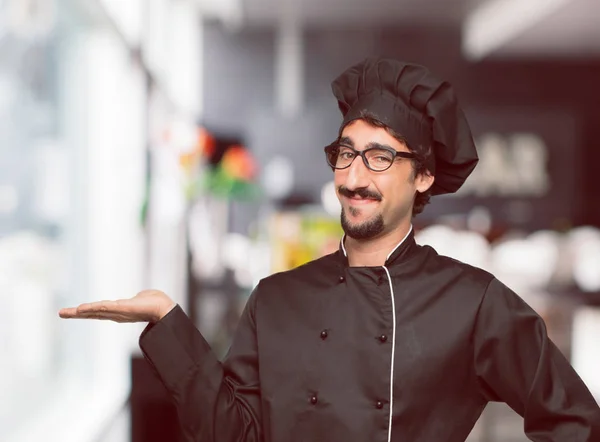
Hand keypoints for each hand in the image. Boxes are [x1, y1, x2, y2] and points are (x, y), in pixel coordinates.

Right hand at [58, 289, 176, 323]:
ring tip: (67, 312)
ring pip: (96, 311)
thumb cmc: (156, 303)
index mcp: (119, 311)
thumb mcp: (143, 298)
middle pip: (93, 313)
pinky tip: (83, 309)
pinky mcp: (123, 309)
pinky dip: (94, 308)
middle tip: (61, 313)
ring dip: (81, 312)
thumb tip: (139, 296)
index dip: (86, 311)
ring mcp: (118, 312)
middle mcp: (116, 313)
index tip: (73, 311)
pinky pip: (105, 308)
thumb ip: (138, 297)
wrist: (165, 309)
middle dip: (76, 314)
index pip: (98, 311)